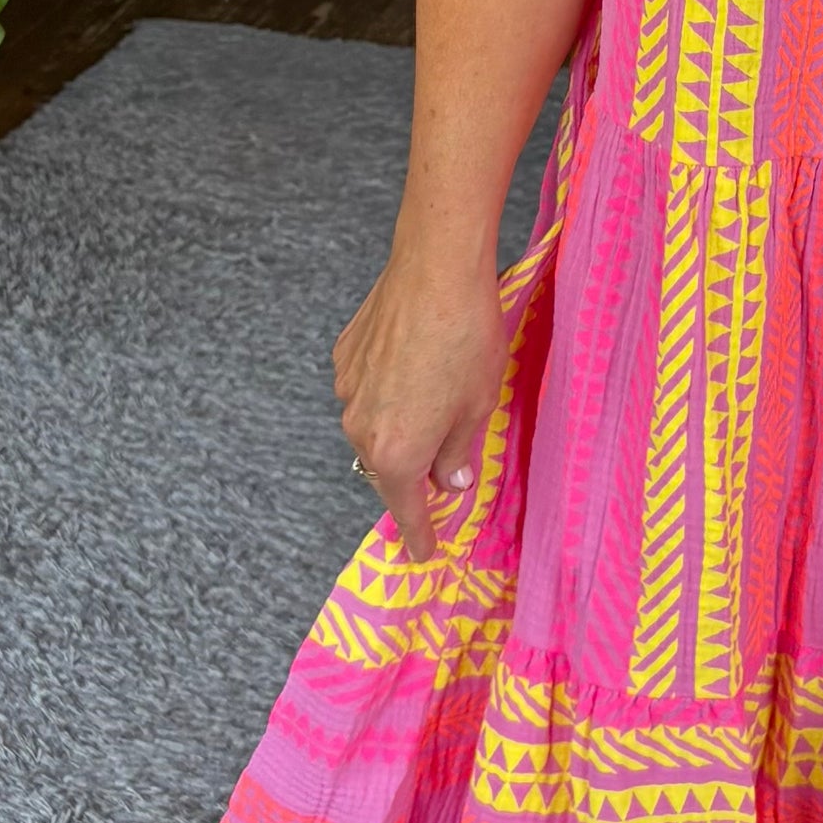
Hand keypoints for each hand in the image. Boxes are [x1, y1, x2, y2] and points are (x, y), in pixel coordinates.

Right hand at [332, 250, 509, 562]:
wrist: (436, 269)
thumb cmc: (468, 339)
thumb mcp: (479, 406)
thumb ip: (458, 453)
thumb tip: (449, 482)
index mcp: (397, 452)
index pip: (406, 510)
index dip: (419, 533)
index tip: (423, 552)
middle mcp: (361, 428)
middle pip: (386, 468)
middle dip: (413, 472)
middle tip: (442, 470)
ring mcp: (347, 390)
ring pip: (373, 428)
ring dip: (399, 426)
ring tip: (436, 398)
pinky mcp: (343, 356)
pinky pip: (364, 390)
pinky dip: (386, 391)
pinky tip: (415, 366)